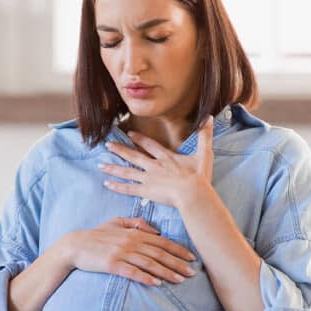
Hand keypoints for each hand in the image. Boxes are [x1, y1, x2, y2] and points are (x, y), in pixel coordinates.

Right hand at [64, 216, 197, 286]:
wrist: (75, 245)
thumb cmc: (96, 235)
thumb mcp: (116, 223)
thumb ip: (137, 224)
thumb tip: (156, 230)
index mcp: (134, 233)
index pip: (162, 242)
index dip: (179, 250)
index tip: (192, 257)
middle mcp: (131, 242)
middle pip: (160, 253)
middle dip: (178, 263)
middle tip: (192, 272)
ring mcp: (121, 253)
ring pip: (149, 263)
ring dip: (166, 272)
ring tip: (180, 280)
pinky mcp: (112, 264)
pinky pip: (132, 272)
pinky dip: (146, 277)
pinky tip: (157, 283)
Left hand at [98, 114, 214, 209]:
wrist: (193, 193)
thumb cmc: (200, 177)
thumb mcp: (204, 153)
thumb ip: (205, 135)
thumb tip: (209, 117)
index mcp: (166, 157)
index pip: (150, 145)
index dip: (140, 139)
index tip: (130, 134)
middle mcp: (154, 166)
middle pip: (133, 156)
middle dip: (120, 150)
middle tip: (107, 145)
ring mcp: (148, 178)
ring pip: (127, 171)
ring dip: (113, 168)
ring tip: (100, 165)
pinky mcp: (145, 191)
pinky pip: (128, 188)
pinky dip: (117, 186)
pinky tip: (107, 183)